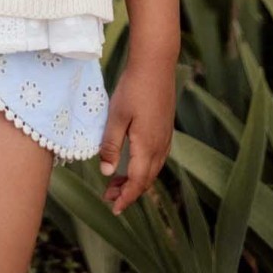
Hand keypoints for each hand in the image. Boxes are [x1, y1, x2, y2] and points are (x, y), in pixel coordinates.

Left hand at [98, 57, 175, 212]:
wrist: (156, 64)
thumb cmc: (133, 88)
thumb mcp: (116, 116)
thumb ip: (111, 145)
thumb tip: (107, 172)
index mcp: (147, 146)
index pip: (138, 182)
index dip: (126, 197)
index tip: (114, 208)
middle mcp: (160, 146)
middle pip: (147, 179)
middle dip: (129, 191)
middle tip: (109, 196)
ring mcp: (165, 136)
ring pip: (153, 168)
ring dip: (136, 179)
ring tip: (117, 182)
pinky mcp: (166, 127)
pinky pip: (157, 157)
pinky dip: (144, 166)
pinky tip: (134, 161)